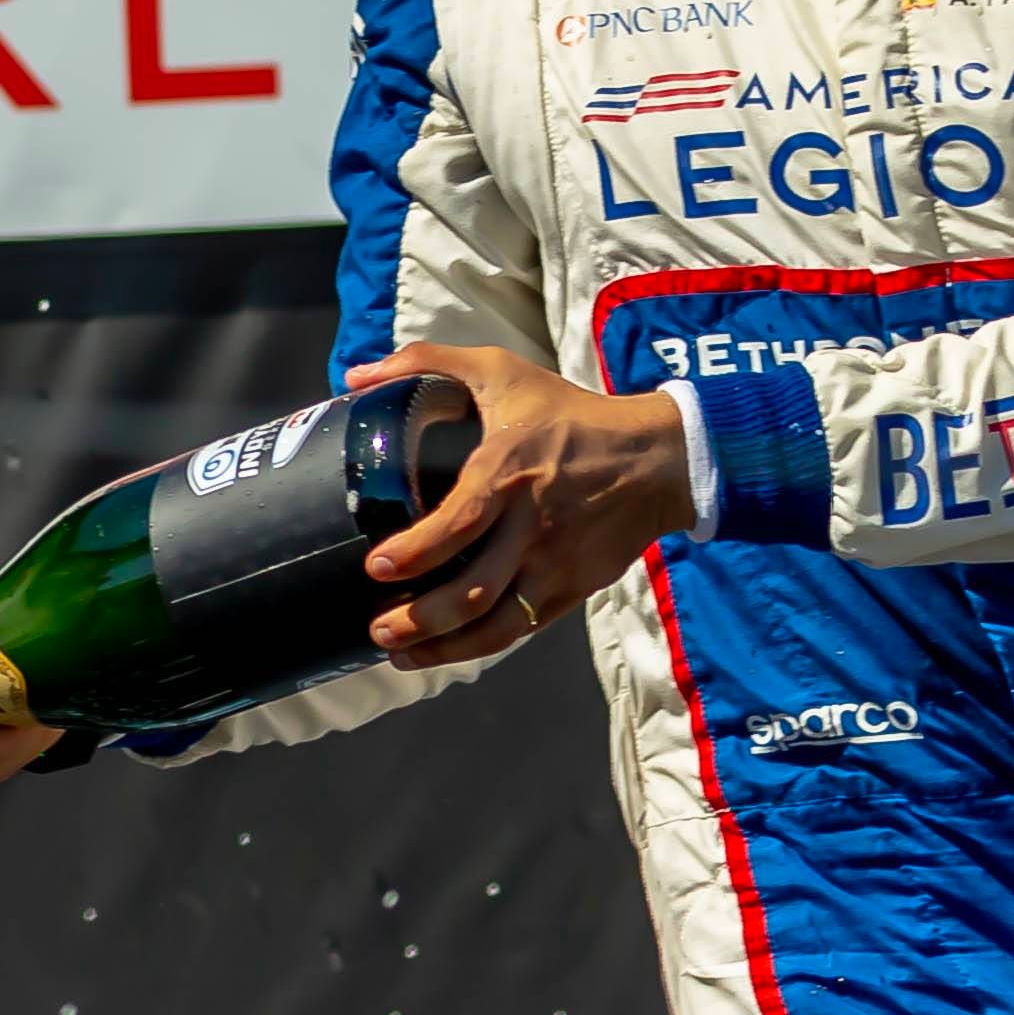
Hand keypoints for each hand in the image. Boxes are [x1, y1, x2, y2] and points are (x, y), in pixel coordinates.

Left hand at [346, 345, 695, 668]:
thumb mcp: (502, 370)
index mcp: (509, 473)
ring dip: (444, 647)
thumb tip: (355, 376)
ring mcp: (554, 564)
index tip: (377, 567)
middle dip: (420, 619)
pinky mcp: (572, 588)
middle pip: (475, 591)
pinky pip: (521, 628)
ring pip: (498, 624)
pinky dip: (479, 646)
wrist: (658, 459)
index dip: (418, 552)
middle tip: (376, 627)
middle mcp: (532, 527)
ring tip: (398, 652)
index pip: (461, 522)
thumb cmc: (572, 413)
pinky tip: (443, 649)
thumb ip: (427, 362)